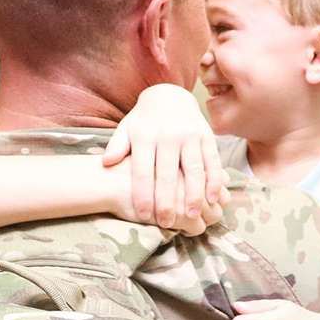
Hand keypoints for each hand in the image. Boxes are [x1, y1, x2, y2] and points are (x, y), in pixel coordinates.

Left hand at [104, 82, 224, 229]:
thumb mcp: (126, 129)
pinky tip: (212, 198)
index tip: (142, 215)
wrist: (169, 96)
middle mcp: (169, 135)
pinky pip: (212, 161)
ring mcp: (190, 135)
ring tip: (191, 216)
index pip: (143, 171)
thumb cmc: (143, 122)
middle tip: (166, 223)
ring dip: (194, 195)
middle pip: (168, 174)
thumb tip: (105, 163)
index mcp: (145, 135)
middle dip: (167, 201)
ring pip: (194, 170)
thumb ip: (116, 146)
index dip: (143, 195)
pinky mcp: (207, 136)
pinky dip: (214, 181)